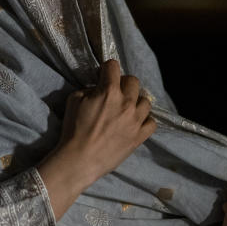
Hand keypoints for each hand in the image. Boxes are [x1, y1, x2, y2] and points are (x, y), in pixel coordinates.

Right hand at [37, 60, 155, 218]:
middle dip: (123, 84)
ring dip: (135, 102)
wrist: (80, 159)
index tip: (103, 76)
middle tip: (114, 93)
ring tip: (126, 110)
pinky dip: (145, 121)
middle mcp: (126, 103)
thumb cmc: (74, 129)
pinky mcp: (140, 136)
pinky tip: (135, 123)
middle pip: (133, 81)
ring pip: (146, 101)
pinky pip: (152, 122)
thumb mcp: (74, 100)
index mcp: (109, 91)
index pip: (113, 66)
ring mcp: (136, 120)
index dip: (106, 69)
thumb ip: (89, 89)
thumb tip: (98, 89)